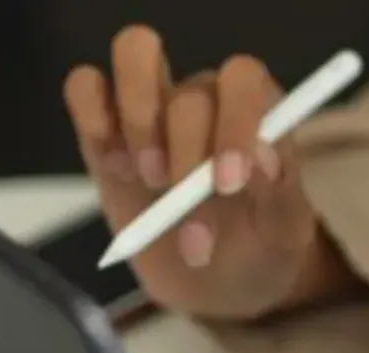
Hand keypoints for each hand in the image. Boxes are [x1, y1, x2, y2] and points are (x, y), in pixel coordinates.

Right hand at [63, 25, 355, 319]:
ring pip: (136, 53)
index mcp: (261, 110)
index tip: (227, 184)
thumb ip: (279, 192)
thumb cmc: (259, 247)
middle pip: (190, 91)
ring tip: (152, 181)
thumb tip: (261, 157)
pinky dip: (93, 120)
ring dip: (140, 124)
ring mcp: (155, 104)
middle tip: (187, 213)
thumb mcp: (282, 233)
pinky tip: (115, 169)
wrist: (218, 283)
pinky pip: (85, 86)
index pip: (244, 79)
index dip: (235, 123)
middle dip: (187, 159)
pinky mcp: (106, 126)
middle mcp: (208, 95)